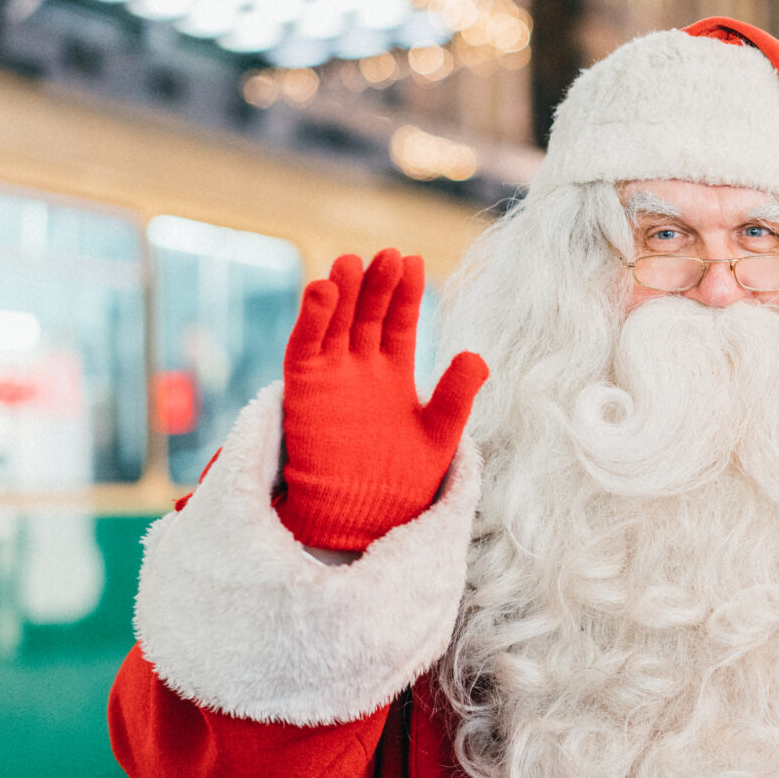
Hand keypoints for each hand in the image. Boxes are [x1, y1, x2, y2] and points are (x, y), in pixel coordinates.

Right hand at [275, 249, 488, 550]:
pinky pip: (304, 347)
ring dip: (343, 292)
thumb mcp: (440, 435)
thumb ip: (456, 395)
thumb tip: (475, 355)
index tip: (414, 260)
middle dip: (378, 284)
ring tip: (353, 262)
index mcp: (395, 372)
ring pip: (335, 322)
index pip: (400, 320)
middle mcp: (361, 367)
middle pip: (368, 312)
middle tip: (388, 256)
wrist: (364, 521)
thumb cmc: (403, 482)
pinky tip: (323, 291)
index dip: (406, 292)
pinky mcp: (303, 390)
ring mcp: (330, 376)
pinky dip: (311, 319)